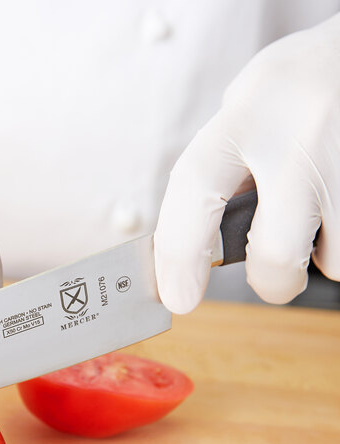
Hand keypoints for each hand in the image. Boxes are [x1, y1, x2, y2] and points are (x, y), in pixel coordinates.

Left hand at [154, 14, 339, 313]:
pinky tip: (335, 201)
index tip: (178, 297)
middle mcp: (300, 138)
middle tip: (268, 275)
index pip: (195, 192)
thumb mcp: (245, 110)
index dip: (179, 254)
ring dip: (320, 256)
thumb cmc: (293, 88)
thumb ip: (222, 170)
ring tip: (317, 214)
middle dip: (269, 283)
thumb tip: (198, 243)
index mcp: (246, 116)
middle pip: (276, 253)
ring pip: (334, 261)